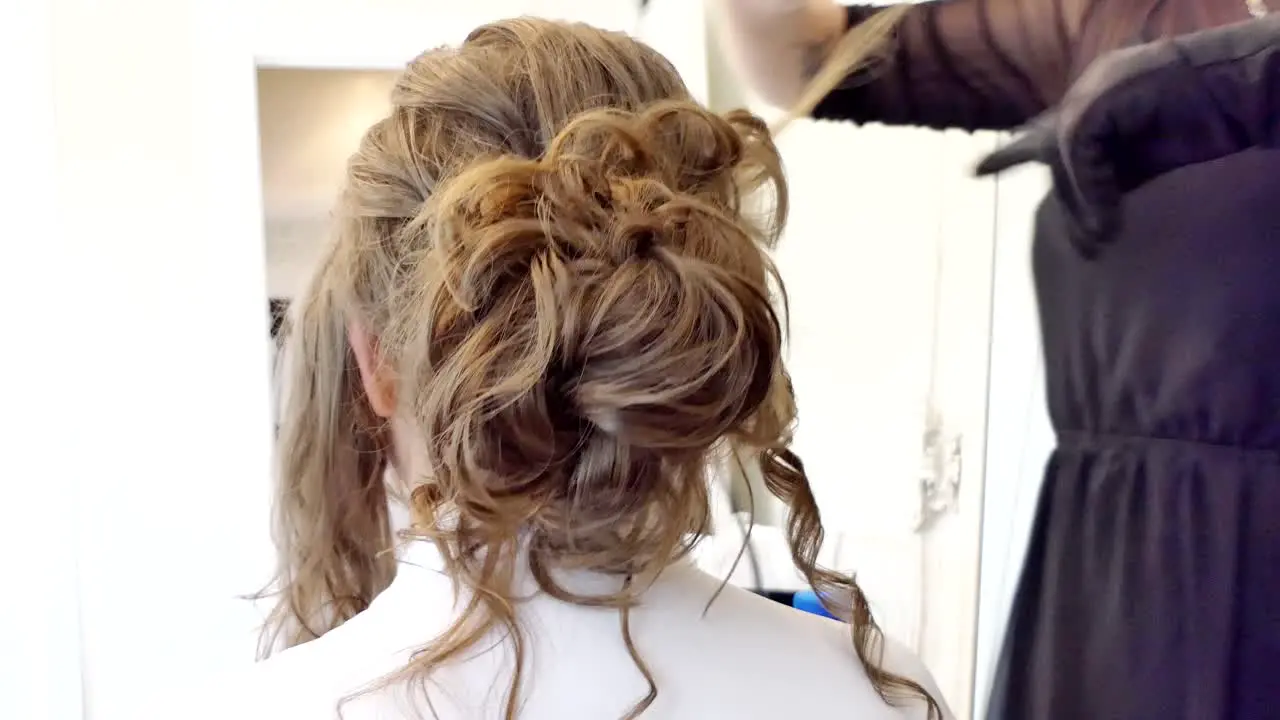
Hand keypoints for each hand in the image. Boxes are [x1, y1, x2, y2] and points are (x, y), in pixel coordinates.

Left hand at [975, 15, 1279, 255]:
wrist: (1249, 90)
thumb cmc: (1210, 122)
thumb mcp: (1147, 158)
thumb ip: (1109, 178)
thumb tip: (1087, 222)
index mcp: (1096, 99)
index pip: (1044, 128)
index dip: (1011, 152)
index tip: (973, 172)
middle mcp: (1086, 90)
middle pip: (1048, 153)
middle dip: (1060, 199)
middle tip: (1090, 245)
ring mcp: (1093, 89)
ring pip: (1060, 159)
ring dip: (1080, 208)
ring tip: (1104, 241)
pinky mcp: (1102, 98)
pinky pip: (1077, 153)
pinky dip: (1091, 193)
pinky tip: (1110, 221)